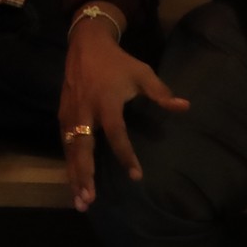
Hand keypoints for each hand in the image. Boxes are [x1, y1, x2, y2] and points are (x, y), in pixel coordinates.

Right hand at [60, 17, 186, 210]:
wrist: (85, 44)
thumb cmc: (117, 62)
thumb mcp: (141, 72)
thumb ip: (161, 92)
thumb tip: (184, 107)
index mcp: (106, 102)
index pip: (116, 133)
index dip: (126, 155)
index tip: (136, 176)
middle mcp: (85, 111)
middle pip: (83, 148)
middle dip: (85, 174)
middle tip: (89, 199)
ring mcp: (70, 114)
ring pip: (70, 150)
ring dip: (74, 176)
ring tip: (80, 202)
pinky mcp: (62, 114)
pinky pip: (65, 143)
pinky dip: (68, 164)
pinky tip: (73, 182)